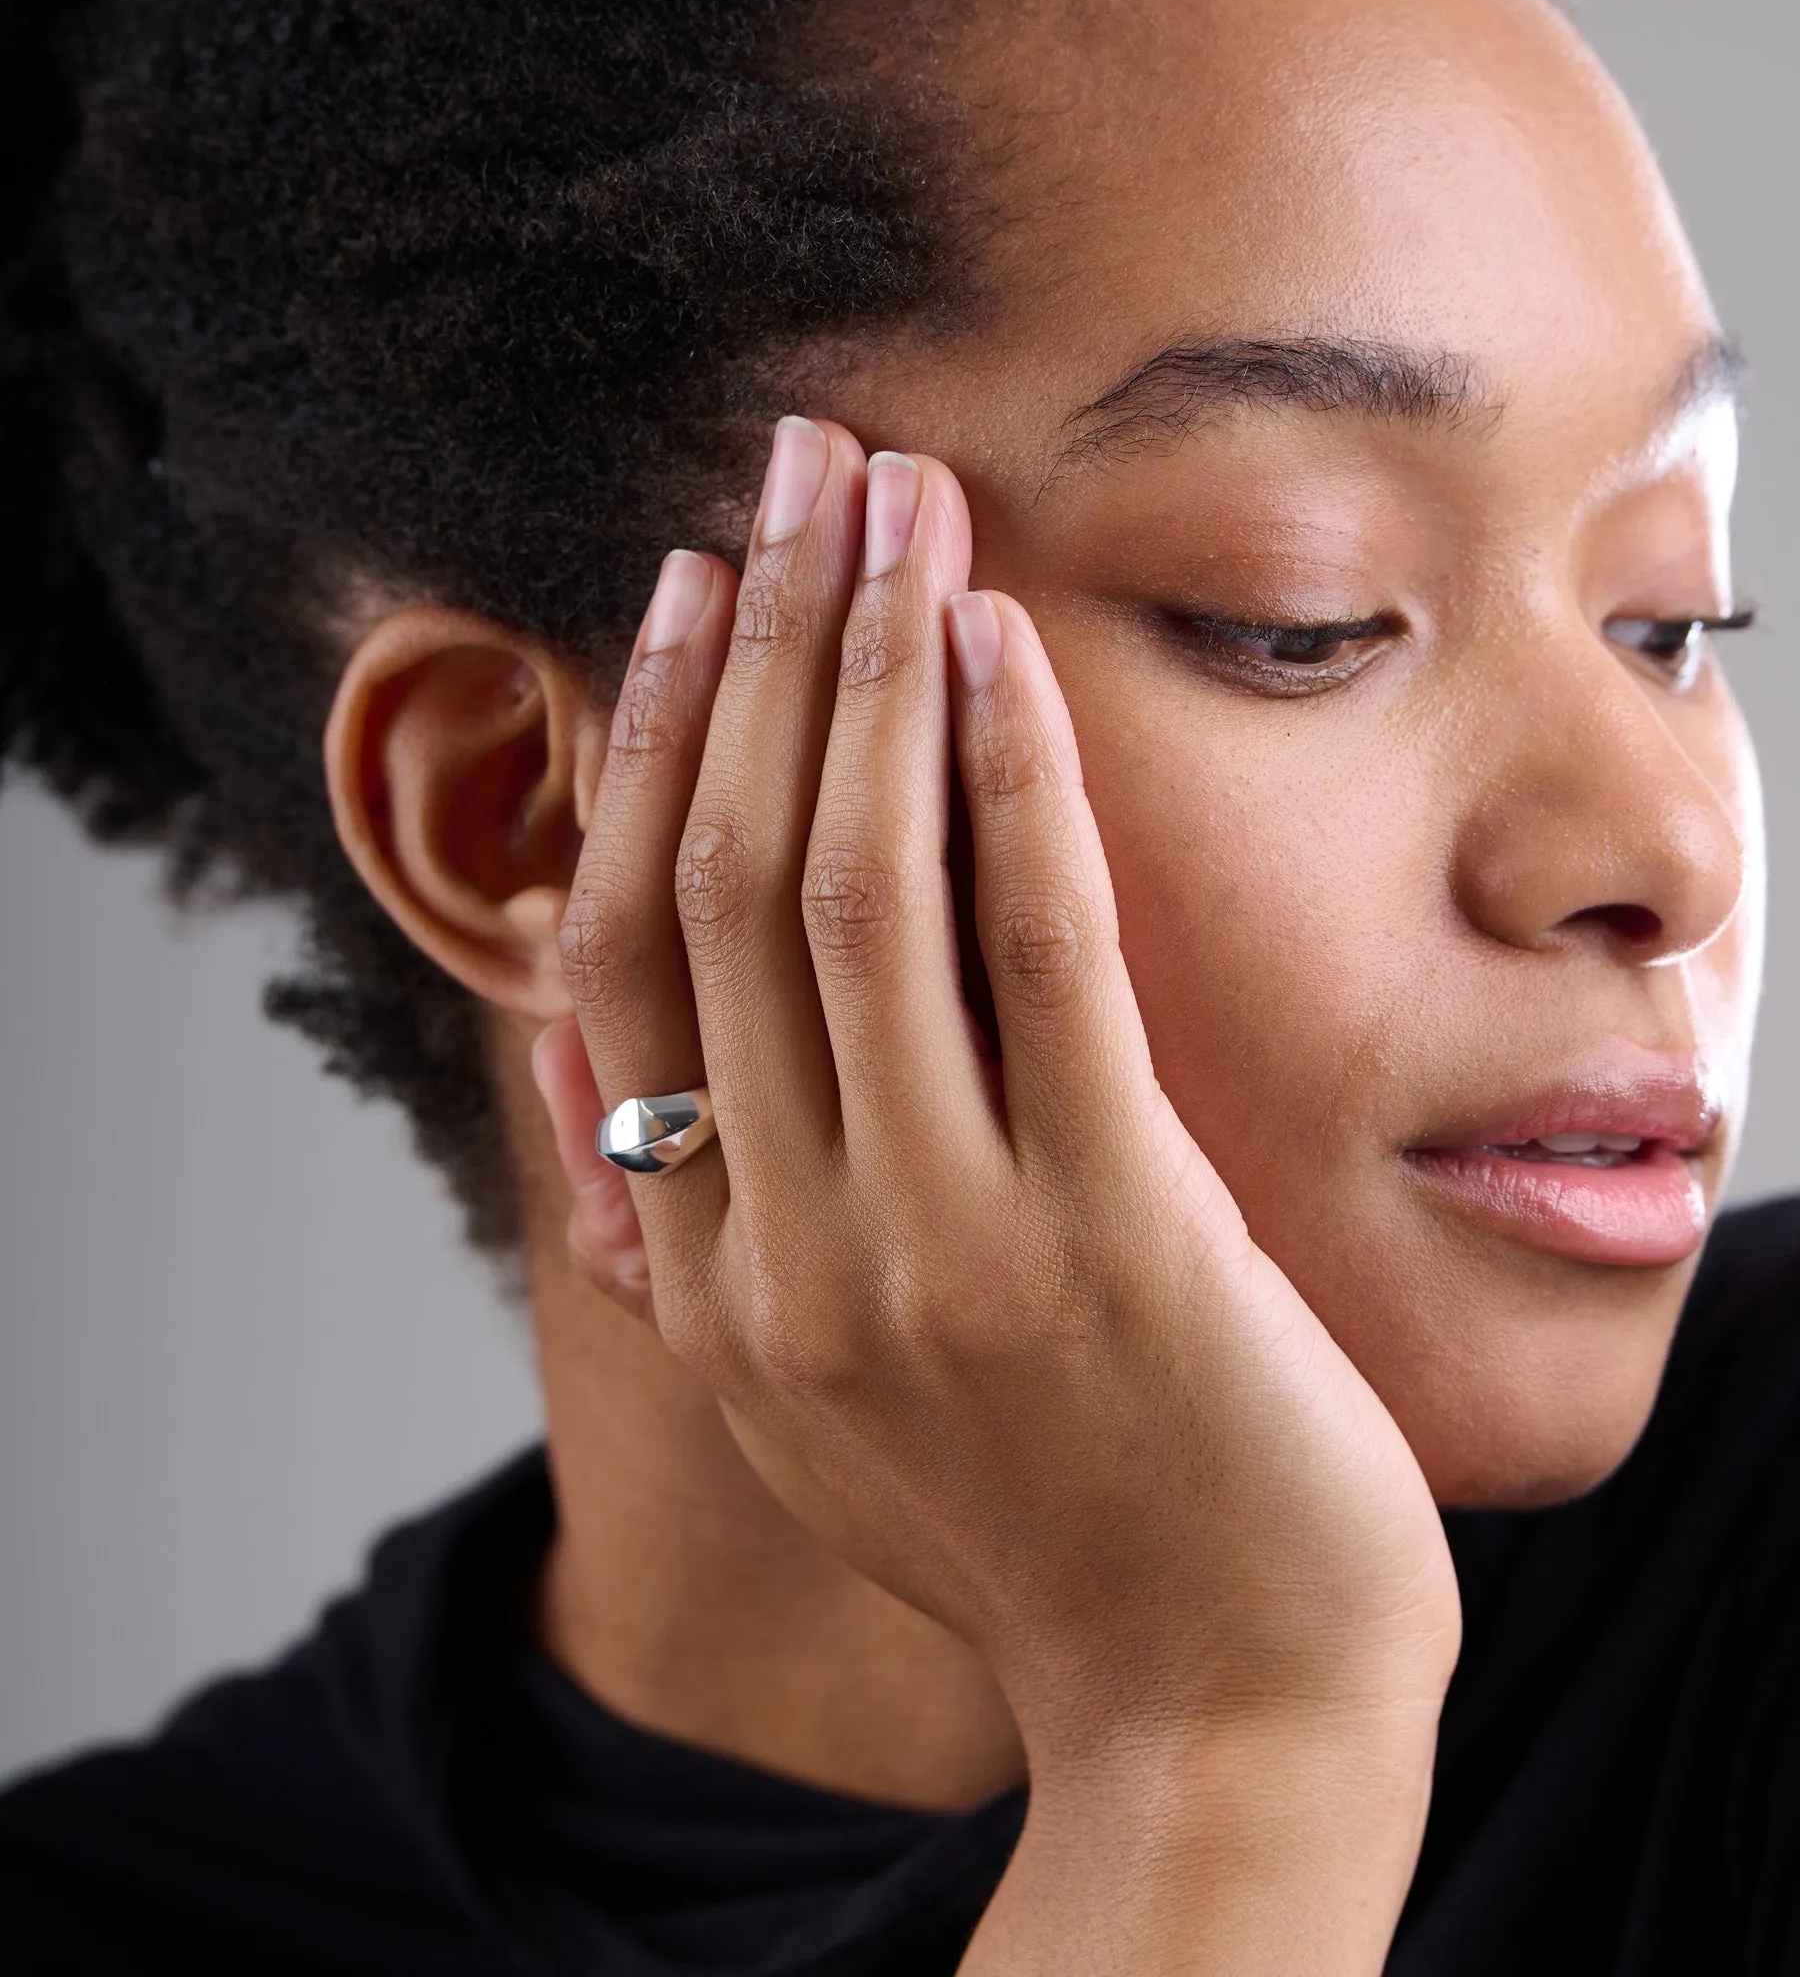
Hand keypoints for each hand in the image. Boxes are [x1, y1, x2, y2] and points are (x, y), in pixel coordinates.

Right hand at [536, 416, 1459, 1966]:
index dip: (649, 753)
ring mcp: (943, 1242)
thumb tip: (602, 1083)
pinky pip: (1037, 954)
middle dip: (754, 644)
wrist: (1217, 1717)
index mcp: (705, 1281)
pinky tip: (999, 642)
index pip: (631, 961)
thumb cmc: (1038, 1534)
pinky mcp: (1114, 1230)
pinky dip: (1006, 776)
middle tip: (784, 466)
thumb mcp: (813, 1409)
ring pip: (857, 886)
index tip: (685, 597)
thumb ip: (700, 1246)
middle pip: (729, 882)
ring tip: (889, 496)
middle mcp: (789, 1250)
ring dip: (867, 664)